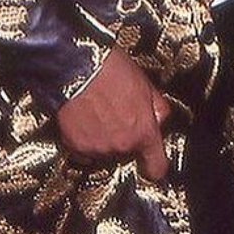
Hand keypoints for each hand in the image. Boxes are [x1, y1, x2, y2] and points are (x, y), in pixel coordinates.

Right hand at [56, 47, 170, 179]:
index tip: (150, 162)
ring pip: (104, 152)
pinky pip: (82, 150)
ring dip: (102, 139)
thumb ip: (157, 109)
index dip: (153, 165)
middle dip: (123, 140)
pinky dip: (82, 139)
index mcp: (143, 133)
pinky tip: (82, 120)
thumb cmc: (112, 71)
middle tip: (115, 116)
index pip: (156, 167)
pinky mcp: (74, 146)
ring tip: (96, 114)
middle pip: (126, 154)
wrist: (78, 66)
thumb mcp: (146, 85)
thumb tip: (158, 119)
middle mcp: (122, 146)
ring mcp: (97, 148)